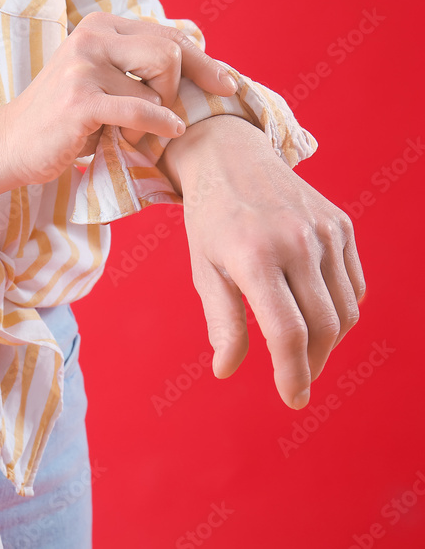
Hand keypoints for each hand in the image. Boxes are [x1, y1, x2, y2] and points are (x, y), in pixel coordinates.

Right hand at [0, 12, 237, 185]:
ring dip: (156, 117)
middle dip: (177, 89)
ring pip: (155, 86)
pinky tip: (165, 134)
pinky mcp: (80, 100)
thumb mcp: (101, 80)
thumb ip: (137, 66)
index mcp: (101, 25)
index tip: (227, 85)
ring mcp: (84, 66)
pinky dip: (159, 125)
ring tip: (133, 133)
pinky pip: (141, 110)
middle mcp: (92, 36)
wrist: (9, 145)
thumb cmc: (62, 119)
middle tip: (164, 116)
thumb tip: (199, 57)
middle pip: (169, 52)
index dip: (204, 61)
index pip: (168, 34)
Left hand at [158, 115, 365, 409]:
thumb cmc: (210, 220)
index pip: (286, 332)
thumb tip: (227, 370)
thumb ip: (221, 321)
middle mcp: (296, 242)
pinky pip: (353, 284)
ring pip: (345, 310)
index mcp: (254, 255)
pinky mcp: (341, 225)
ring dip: (329, 342)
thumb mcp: (204, 269)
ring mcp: (325, 232)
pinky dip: (340, 309)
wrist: (231, 158)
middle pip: (322, 327)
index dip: (293, 372)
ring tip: (304, 353)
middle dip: (312, 364)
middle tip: (298, 382)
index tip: (293, 399)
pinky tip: (316, 315)